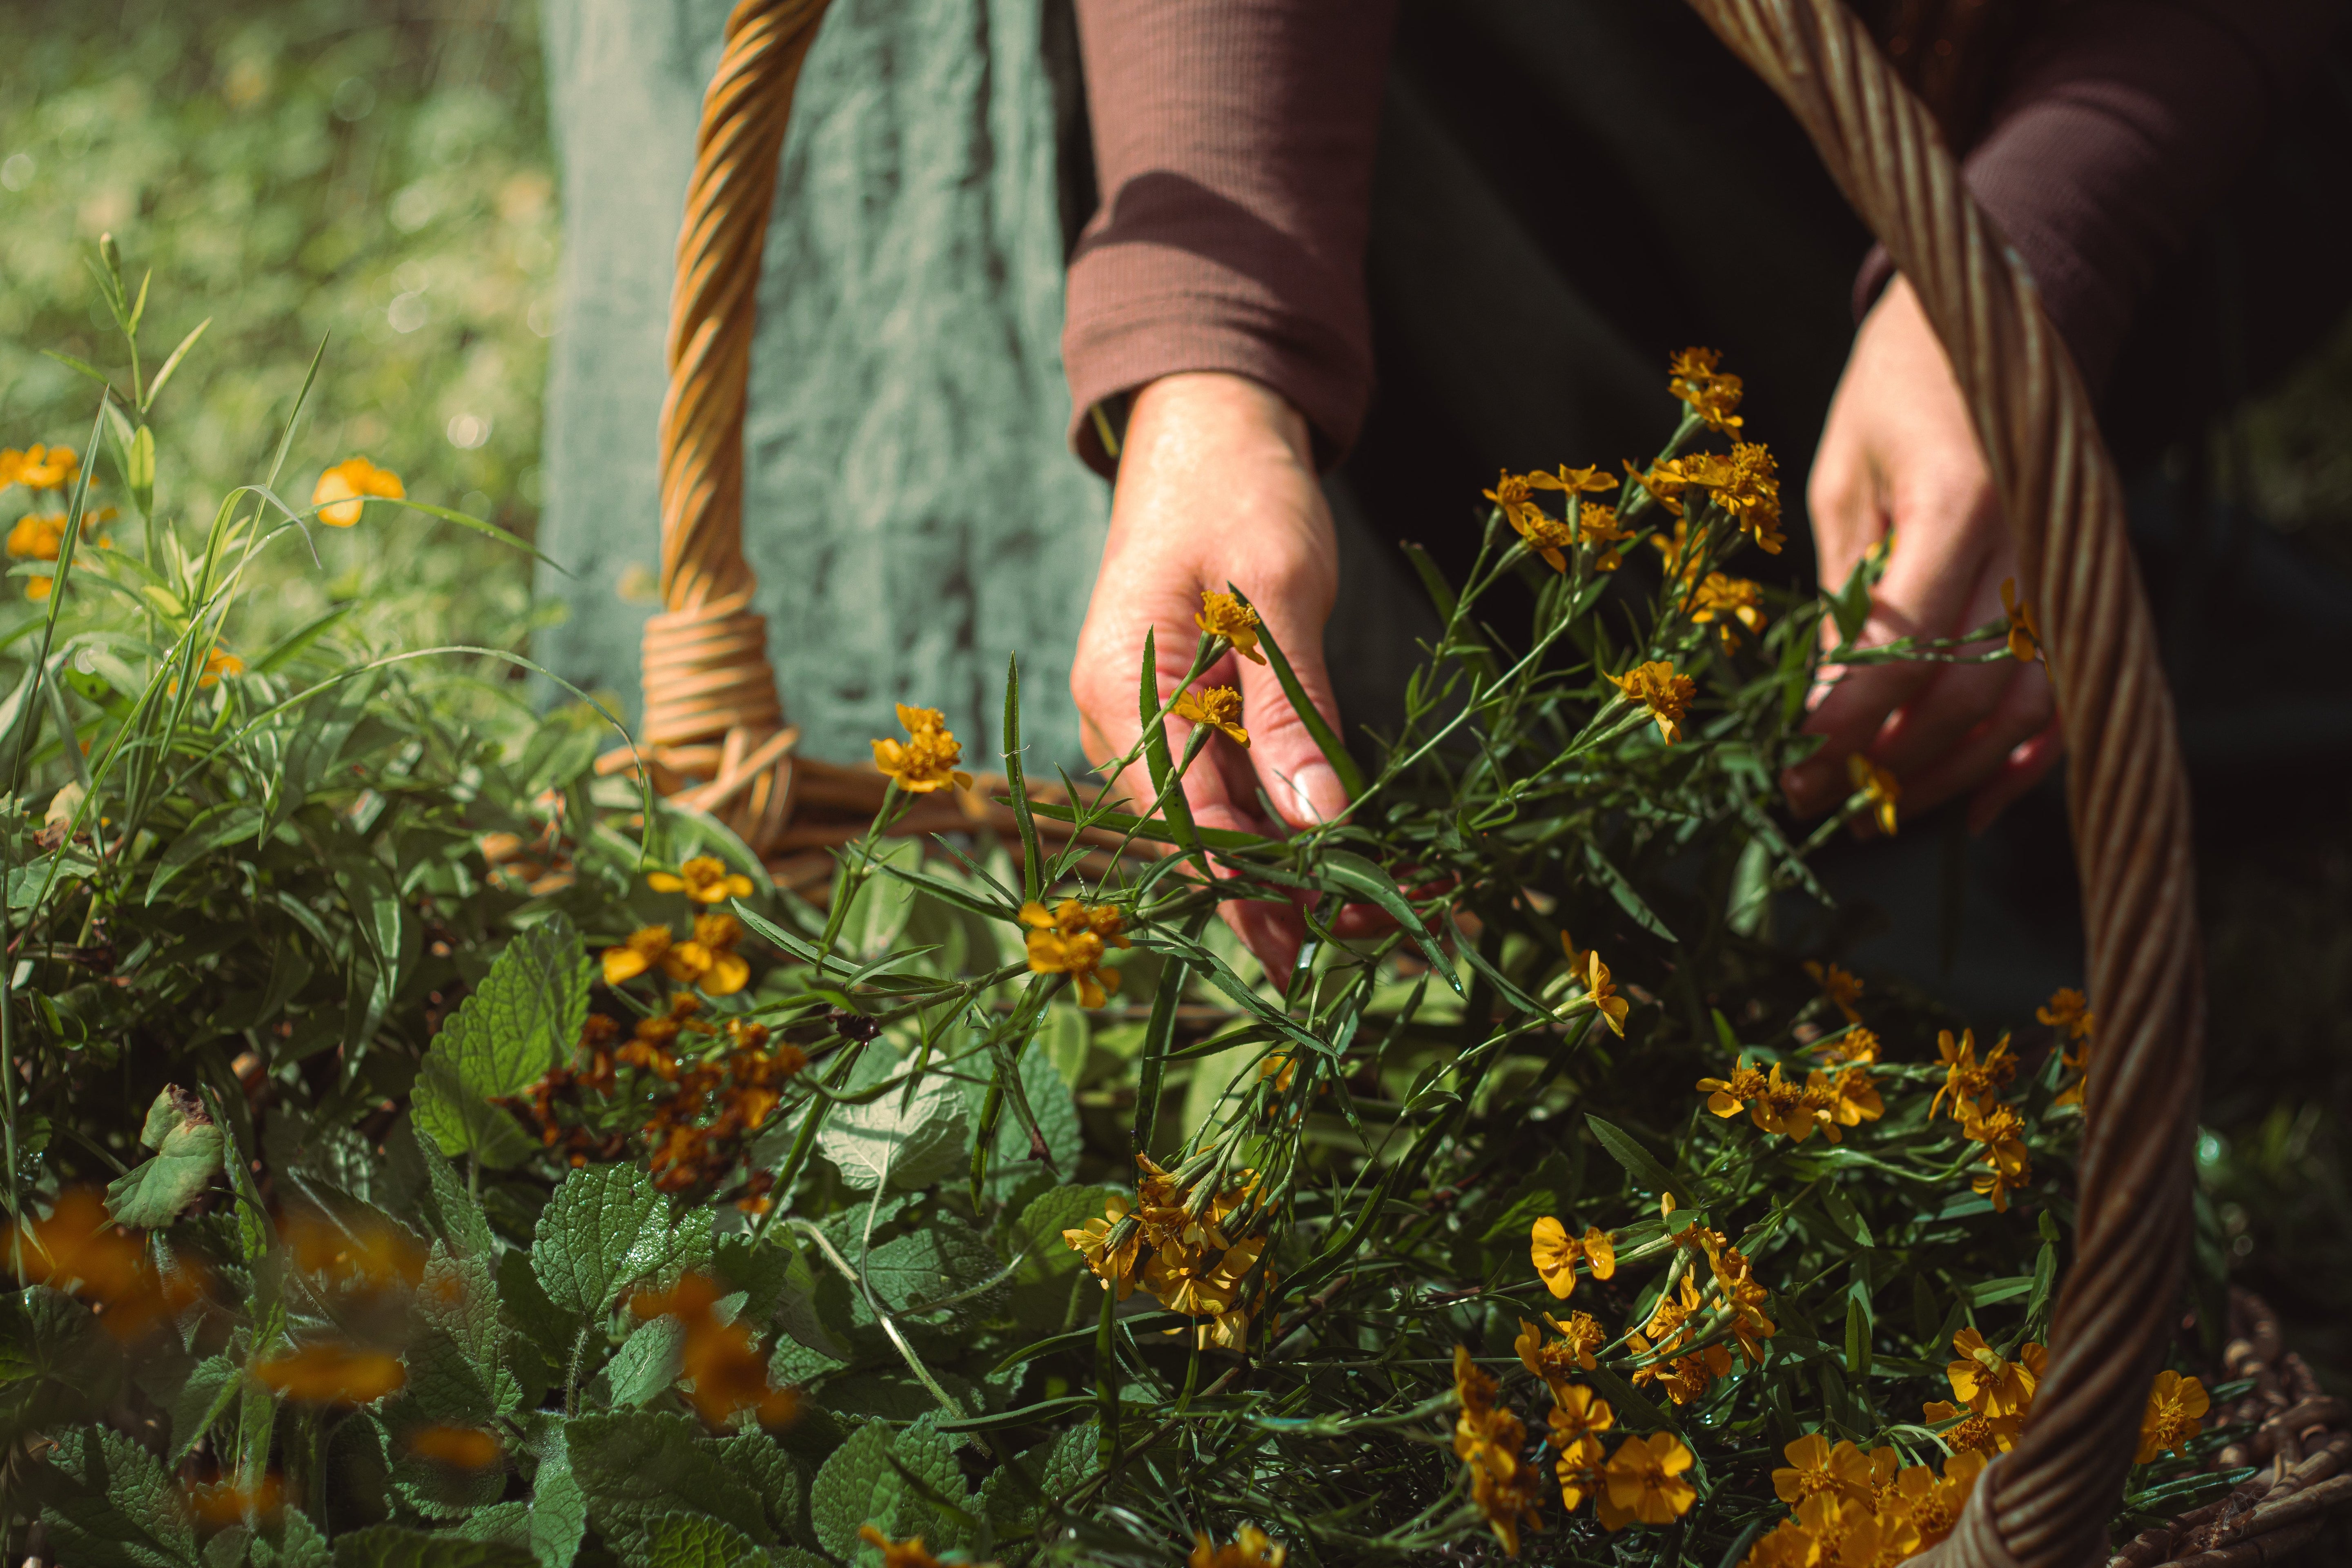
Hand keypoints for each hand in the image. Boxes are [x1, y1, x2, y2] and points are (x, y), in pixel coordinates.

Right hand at [1070, 372, 1350, 977]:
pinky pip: (1240, 789)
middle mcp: (1120, 724)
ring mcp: (1154, 726)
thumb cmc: (1236, 491)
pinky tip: (1357, 860)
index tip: (1320, 936)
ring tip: (1384, 917)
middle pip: (1202, 838)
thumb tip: (1319, 821)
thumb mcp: (1274, 591)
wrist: (1207, 433)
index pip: (1182, 818)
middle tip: (1374, 939)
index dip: (1251, 885)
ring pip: (1225, 824)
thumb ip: (1288, 708)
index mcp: (1120, 690)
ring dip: (1299, 872)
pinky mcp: (1193, 720)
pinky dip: (1297, 823)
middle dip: (1285, 897)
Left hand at [1781, 277, 2062, 835]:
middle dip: (1886, 759)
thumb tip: (1818, 705)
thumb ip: (1843, 593)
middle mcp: (2032, 543)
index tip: (1792, 765)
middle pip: (1966, 691)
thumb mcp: (1838, 484)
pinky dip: (2023, 761)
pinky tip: (1973, 806)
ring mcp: (2068, 570)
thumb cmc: (1892, 396)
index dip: (1845, 719)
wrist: (1989, 328)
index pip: (1904, 646)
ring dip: (1947, 773)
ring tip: (1877, 810)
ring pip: (2022, 709)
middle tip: (1815, 798)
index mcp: (1962, 501)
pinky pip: (2068, 697)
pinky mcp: (2082, 589)